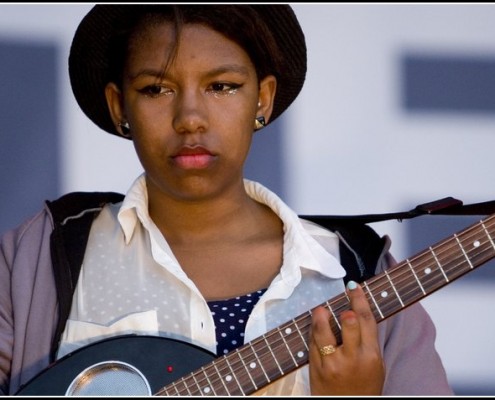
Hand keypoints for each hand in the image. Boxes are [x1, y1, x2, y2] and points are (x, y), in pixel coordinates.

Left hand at [308, 280, 384, 394]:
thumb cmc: (363, 388)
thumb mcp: (375, 366)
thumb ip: (367, 341)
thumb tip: (357, 313)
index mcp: (371, 356)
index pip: (366, 320)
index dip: (360, 299)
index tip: (354, 287)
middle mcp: (352, 358)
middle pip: (348, 322)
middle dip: (344, 307)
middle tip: (342, 299)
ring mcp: (332, 363)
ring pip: (323, 330)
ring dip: (321, 316)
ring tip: (320, 311)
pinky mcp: (316, 368)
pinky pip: (312, 343)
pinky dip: (313, 332)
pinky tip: (315, 327)